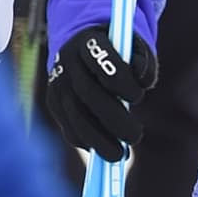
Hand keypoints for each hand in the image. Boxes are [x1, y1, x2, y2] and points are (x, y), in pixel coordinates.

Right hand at [46, 27, 156, 162]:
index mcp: (89, 41)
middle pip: (88, 94)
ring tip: (120, 155)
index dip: (120, 80)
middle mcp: (68, 61)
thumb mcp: (134, 47)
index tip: (139, 96)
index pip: (101, 61)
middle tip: (136, 136)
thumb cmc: (118, 50)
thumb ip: (143, 62)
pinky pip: (67, 126)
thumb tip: (143, 82)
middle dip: (113, 119)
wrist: (83, 46)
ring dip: (98, 139)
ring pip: (75, 115)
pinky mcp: (54, 102)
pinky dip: (85, 141)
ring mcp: (57, 83)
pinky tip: (102, 151)